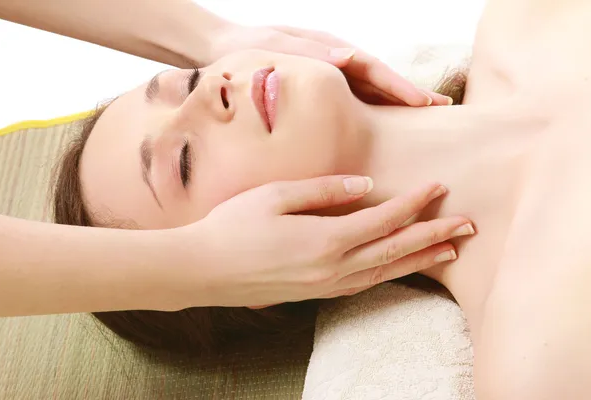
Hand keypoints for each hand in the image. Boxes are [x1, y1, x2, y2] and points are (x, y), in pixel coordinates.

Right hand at [163, 177, 473, 310]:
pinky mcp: (317, 293)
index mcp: (327, 239)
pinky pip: (365, 283)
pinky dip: (391, 273)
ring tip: (449, 251)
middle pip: (397, 250)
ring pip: (386, 271)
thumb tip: (365, 185)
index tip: (439, 186)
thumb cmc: (234, 226)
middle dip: (435, 236)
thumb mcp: (276, 196)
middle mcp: (334, 267)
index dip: (415, 203)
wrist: (203, 270)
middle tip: (469, 226)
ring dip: (420, 259)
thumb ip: (325, 190)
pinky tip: (400, 266)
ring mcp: (327, 285)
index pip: (385, 218)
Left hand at [209, 24, 452, 106]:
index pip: (371, 67)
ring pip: (369, 88)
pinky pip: (353, 97)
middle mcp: (335, 60)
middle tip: (440, 108)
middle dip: (409, 92)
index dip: (397, 84)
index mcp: (328, 50)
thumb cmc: (248, 49)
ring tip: (425, 115)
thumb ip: (309, 55)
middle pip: (378, 77)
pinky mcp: (322, 86)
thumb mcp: (275, 48)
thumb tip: (346, 58)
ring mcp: (330, 73)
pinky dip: (373, 107)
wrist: (224, 49)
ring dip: (396, 101)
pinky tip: (386, 123)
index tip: (421, 101)